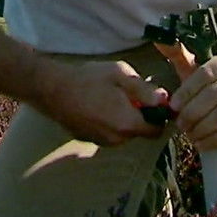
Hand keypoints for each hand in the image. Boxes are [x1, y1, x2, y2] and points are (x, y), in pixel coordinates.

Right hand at [32, 59, 168, 145]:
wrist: (52, 89)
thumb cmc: (88, 79)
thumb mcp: (121, 75)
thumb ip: (145, 90)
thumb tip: (164, 100)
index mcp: (128, 124)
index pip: (156, 131)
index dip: (158, 117)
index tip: (151, 102)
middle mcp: (117, 139)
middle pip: (139, 132)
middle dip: (138, 116)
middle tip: (128, 95)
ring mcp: (100, 141)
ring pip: (122, 133)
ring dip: (122, 119)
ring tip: (110, 98)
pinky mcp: (87, 139)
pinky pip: (107, 133)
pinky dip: (108, 122)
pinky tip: (96, 105)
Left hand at [163, 46, 216, 149]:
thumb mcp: (201, 68)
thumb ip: (181, 57)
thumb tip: (161, 44)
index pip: (207, 72)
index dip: (187, 91)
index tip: (173, 106)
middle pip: (216, 94)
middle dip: (193, 112)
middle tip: (180, 124)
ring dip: (203, 128)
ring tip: (190, 134)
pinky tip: (203, 143)